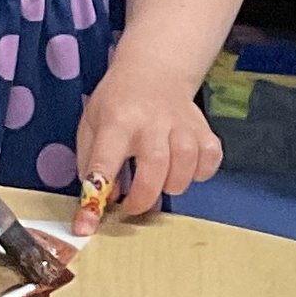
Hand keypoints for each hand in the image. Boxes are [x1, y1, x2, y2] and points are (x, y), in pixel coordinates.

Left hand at [74, 51, 222, 234]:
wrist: (154, 69)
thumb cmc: (118, 102)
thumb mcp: (90, 124)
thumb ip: (90, 163)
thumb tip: (102, 200)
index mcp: (116, 121)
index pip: (103, 164)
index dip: (94, 200)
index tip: (86, 227)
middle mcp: (150, 122)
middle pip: (154, 168)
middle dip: (142, 199)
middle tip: (133, 206)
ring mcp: (181, 123)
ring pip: (185, 165)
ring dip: (172, 185)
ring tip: (160, 181)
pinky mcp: (203, 128)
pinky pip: (210, 159)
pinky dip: (200, 172)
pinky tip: (185, 169)